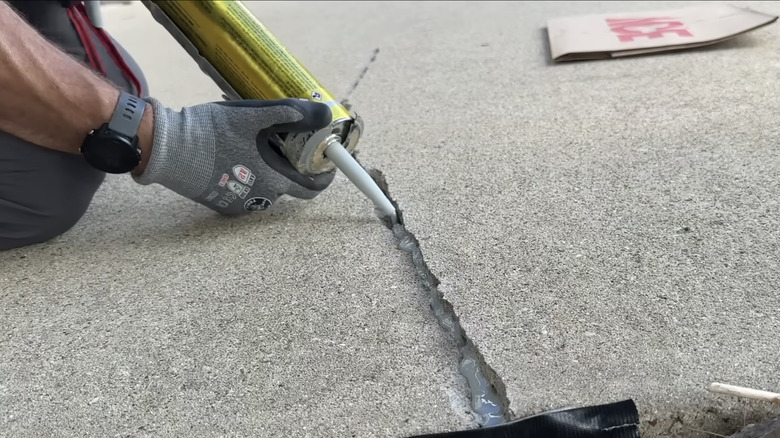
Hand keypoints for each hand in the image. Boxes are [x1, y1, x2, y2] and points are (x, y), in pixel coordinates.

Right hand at [133, 97, 334, 214]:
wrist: (165, 149)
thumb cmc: (210, 132)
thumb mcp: (254, 115)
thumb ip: (292, 115)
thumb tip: (324, 116)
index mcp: (272, 179)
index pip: (311, 188)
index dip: (323, 176)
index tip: (326, 163)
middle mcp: (259, 198)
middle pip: (287, 185)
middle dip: (291, 167)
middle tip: (285, 145)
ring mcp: (238, 204)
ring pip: (265, 188)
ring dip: (267, 171)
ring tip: (253, 146)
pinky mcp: (220, 205)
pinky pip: (244, 192)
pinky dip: (246, 177)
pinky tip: (233, 158)